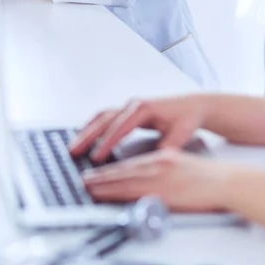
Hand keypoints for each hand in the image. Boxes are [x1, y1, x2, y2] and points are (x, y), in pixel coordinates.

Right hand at [70, 95, 205, 162]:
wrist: (192, 106)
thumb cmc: (186, 120)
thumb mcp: (181, 134)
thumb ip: (168, 146)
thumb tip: (157, 159)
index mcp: (144, 109)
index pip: (120, 127)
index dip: (107, 143)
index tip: (96, 158)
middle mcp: (133, 105)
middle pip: (104, 119)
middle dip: (87, 136)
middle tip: (72, 151)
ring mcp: (128, 106)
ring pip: (101, 117)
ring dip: (86, 131)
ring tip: (72, 147)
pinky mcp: (126, 111)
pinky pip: (105, 118)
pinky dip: (92, 127)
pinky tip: (83, 139)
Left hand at [83, 148, 232, 209]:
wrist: (227, 182)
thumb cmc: (209, 179)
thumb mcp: (183, 166)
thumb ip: (165, 172)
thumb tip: (150, 182)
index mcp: (163, 157)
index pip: (132, 164)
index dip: (113, 169)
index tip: (98, 174)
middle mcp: (158, 164)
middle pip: (124, 170)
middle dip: (101, 176)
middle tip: (83, 180)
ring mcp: (160, 177)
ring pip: (125, 180)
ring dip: (104, 184)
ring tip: (87, 188)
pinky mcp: (164, 191)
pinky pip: (134, 192)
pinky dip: (117, 193)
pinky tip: (106, 196)